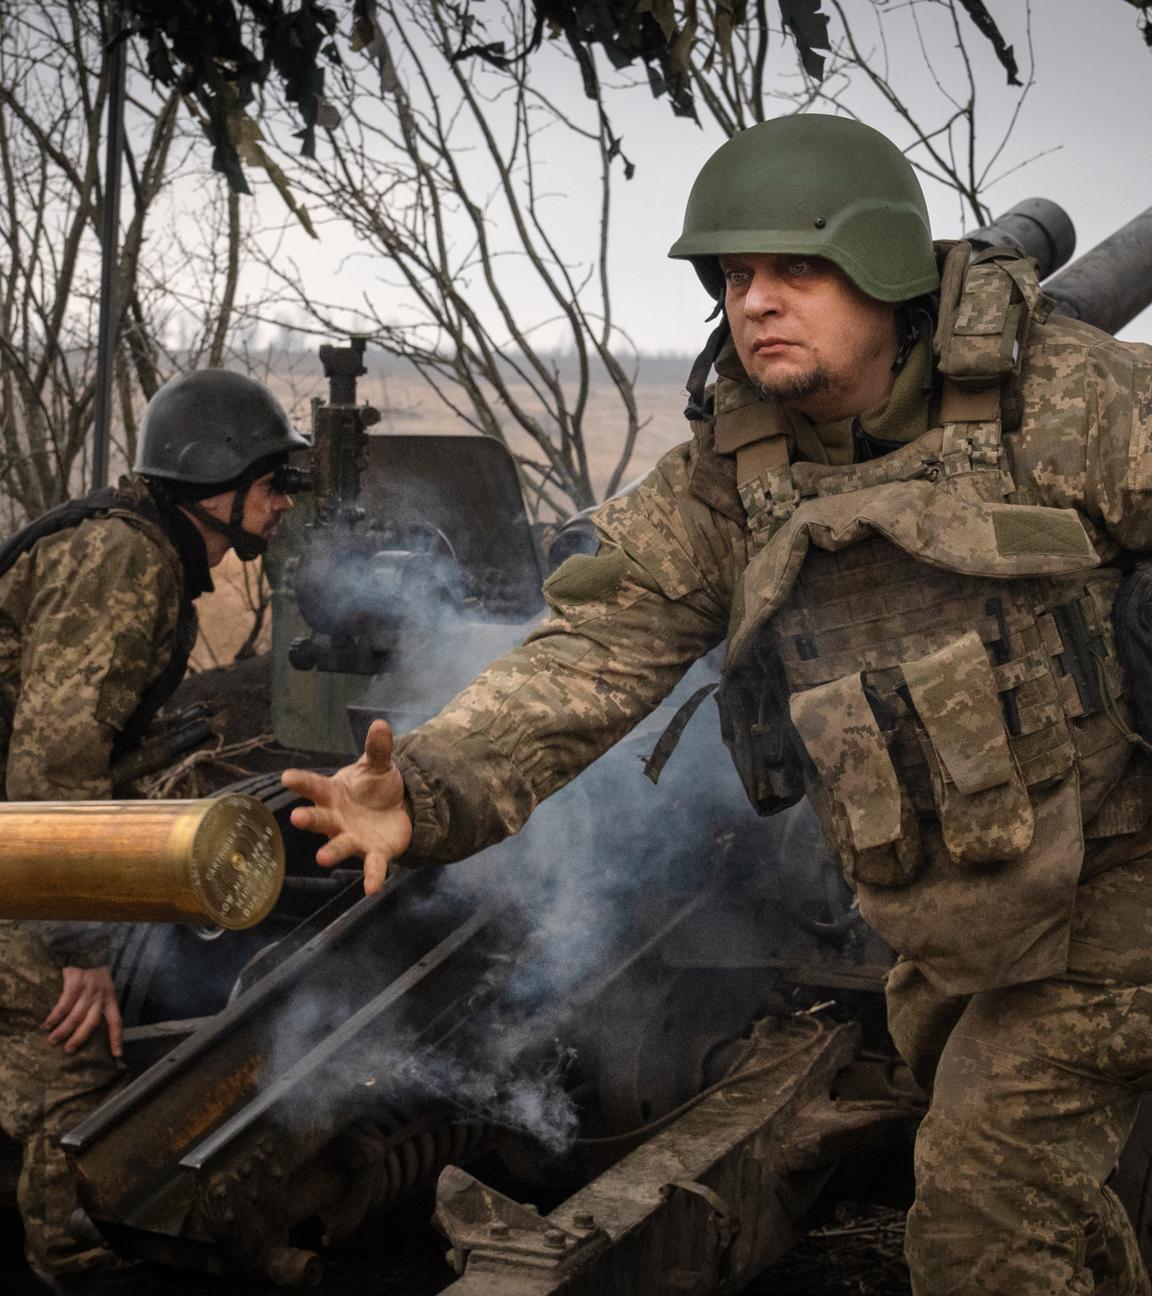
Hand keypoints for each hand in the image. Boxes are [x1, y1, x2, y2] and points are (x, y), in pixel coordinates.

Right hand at [43, 966, 122, 1056]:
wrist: (86, 950)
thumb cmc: (93, 973)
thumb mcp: (104, 987)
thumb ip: (100, 1004)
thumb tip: (89, 1026)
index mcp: (110, 998)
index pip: (117, 1021)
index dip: (117, 1038)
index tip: (118, 1054)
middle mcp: (101, 996)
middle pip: (92, 1023)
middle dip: (80, 1039)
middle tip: (69, 1050)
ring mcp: (88, 990)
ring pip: (76, 1017)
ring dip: (63, 1031)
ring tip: (53, 1041)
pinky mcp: (75, 984)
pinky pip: (64, 1005)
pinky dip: (55, 1017)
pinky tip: (47, 1024)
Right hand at [282, 720, 413, 893]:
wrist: (395, 809)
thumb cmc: (374, 787)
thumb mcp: (378, 764)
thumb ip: (378, 748)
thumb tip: (380, 724)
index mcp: (333, 794)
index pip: (314, 786)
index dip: (301, 782)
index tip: (287, 776)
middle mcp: (337, 818)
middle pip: (319, 819)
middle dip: (308, 819)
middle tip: (296, 818)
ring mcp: (353, 838)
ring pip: (340, 845)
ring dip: (332, 851)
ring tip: (323, 858)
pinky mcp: (374, 853)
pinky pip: (372, 866)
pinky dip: (373, 877)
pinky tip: (373, 889)